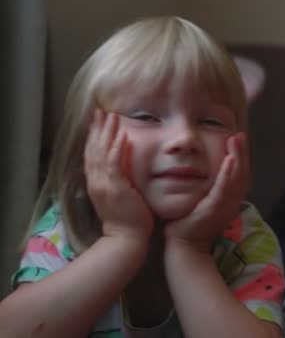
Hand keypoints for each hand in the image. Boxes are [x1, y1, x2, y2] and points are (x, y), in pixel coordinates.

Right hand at [84, 109, 152, 239]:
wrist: (126, 239)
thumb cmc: (127, 220)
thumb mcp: (118, 196)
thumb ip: (116, 180)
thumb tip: (118, 167)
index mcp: (96, 183)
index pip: (91, 155)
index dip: (93, 137)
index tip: (96, 121)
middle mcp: (96, 181)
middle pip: (93, 149)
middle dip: (96, 129)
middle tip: (99, 110)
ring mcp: (104, 184)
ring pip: (102, 153)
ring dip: (106, 132)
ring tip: (110, 115)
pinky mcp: (115, 187)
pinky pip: (115, 163)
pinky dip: (117, 147)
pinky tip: (121, 134)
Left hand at [164, 133, 249, 252]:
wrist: (184, 246)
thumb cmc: (189, 223)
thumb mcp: (201, 201)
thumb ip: (205, 188)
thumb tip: (200, 170)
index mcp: (229, 199)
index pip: (239, 174)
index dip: (241, 157)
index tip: (238, 139)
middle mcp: (231, 202)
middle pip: (242, 173)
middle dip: (242, 153)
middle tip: (240, 135)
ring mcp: (225, 206)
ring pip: (237, 179)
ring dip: (238, 158)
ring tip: (237, 140)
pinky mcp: (215, 209)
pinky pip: (224, 189)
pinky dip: (228, 174)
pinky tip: (229, 160)